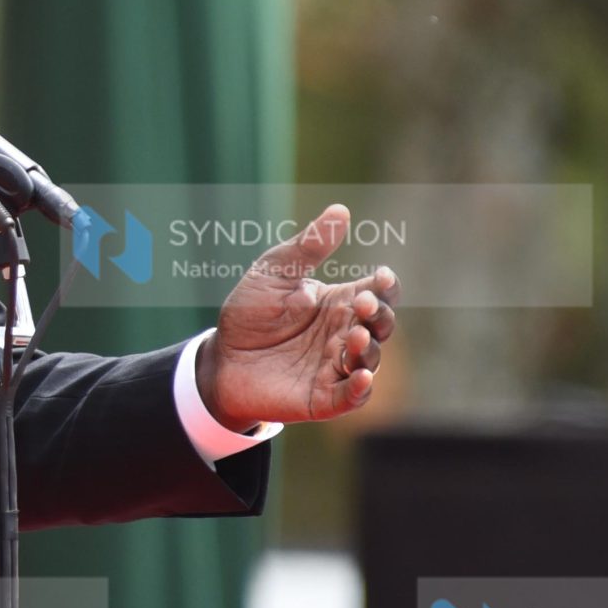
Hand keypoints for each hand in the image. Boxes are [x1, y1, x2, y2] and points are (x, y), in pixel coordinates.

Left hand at [196, 203, 398, 432]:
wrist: (220, 356)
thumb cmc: (250, 312)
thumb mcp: (274, 272)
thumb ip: (308, 247)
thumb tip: (340, 210)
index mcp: (340, 303)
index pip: (378, 292)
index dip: (386, 286)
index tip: (381, 276)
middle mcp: (345, 334)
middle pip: (382, 324)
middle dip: (381, 314)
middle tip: (364, 303)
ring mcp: (336, 366)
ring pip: (369, 359)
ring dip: (368, 348)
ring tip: (354, 335)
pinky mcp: (323, 397)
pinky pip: (351, 396)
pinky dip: (360, 389)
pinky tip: (360, 377)